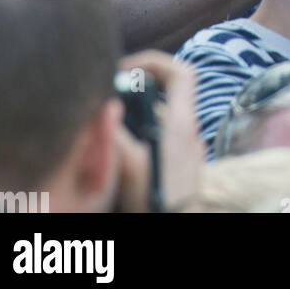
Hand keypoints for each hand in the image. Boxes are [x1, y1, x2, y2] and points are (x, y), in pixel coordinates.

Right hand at [112, 50, 203, 212]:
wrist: (178, 226)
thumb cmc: (158, 198)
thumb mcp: (129, 164)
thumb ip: (115, 133)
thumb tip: (101, 110)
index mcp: (182, 122)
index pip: (181, 72)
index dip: (154, 62)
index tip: (125, 70)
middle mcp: (189, 131)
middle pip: (163, 97)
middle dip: (134, 97)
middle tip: (106, 106)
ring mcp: (187, 150)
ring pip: (158, 122)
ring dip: (134, 122)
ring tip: (108, 134)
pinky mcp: (181, 168)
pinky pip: (160, 142)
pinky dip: (140, 141)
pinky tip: (120, 157)